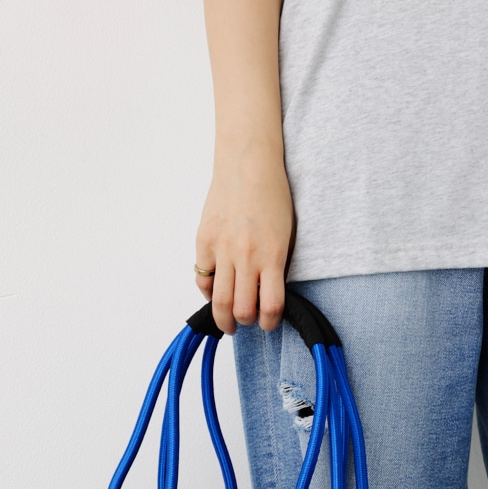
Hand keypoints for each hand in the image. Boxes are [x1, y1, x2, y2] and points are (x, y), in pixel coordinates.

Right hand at [195, 143, 294, 334]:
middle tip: (244, 324)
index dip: (269, 323)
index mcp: (273, 256)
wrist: (248, 164)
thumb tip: (265, 294)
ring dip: (223, 318)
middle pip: (241, 309)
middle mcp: (247, 256)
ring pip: (219, 300)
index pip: (271, 307)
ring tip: (227, 322)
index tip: (268, 324)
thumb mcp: (285, 235)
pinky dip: (207, 290)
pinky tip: (214, 291)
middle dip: (244, 324)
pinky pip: (202, 278)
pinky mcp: (204, 241)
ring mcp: (222, 249)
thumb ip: (275, 266)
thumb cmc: (272, 195)